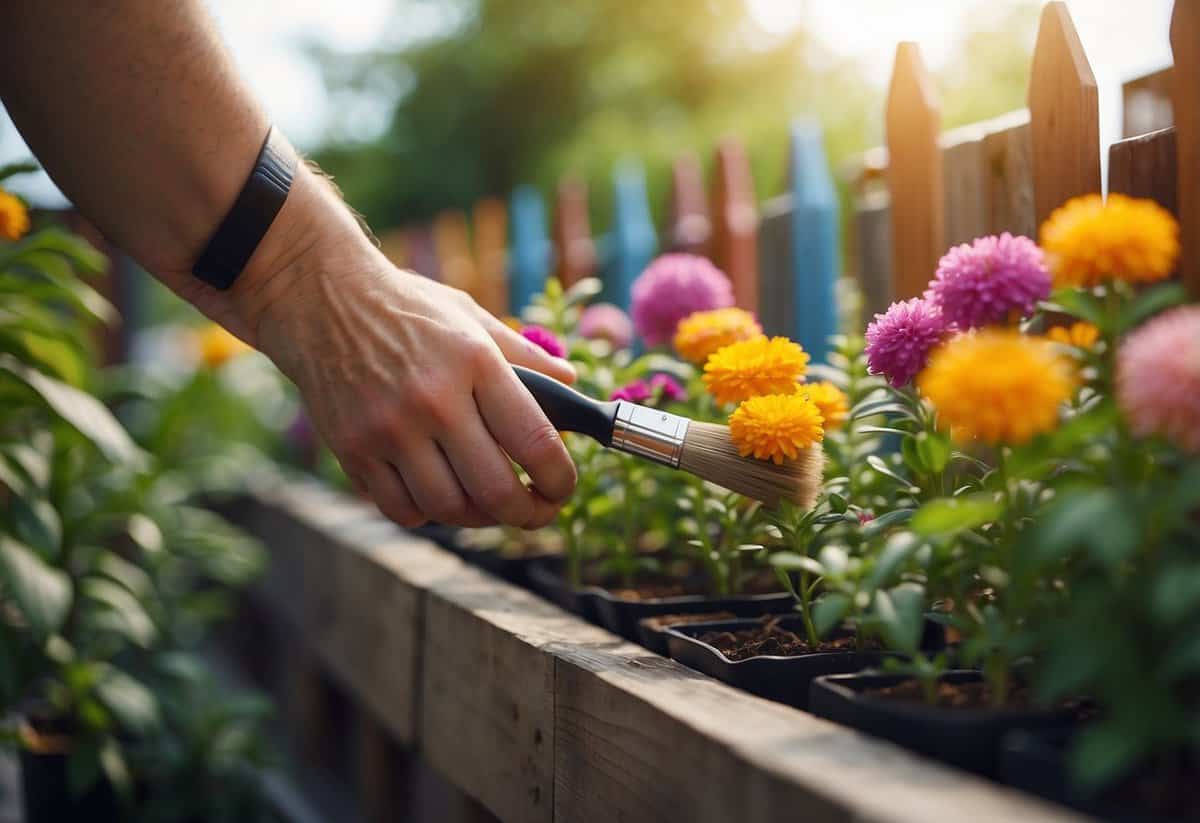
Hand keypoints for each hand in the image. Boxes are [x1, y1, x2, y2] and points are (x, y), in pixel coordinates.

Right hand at [234, 171, 577, 528]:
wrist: (320, 300)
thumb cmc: (407, 309)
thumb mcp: (470, 316)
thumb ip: (524, 354)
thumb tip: (571, 384)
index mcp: (474, 362)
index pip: (535, 442)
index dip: (560, 481)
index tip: (563, 489)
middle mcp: (433, 399)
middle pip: (495, 491)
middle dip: (529, 513)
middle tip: (537, 511)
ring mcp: (389, 429)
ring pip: (449, 508)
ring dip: (480, 517)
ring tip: (490, 503)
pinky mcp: (353, 450)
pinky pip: (403, 508)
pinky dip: (429, 513)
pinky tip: (440, 494)